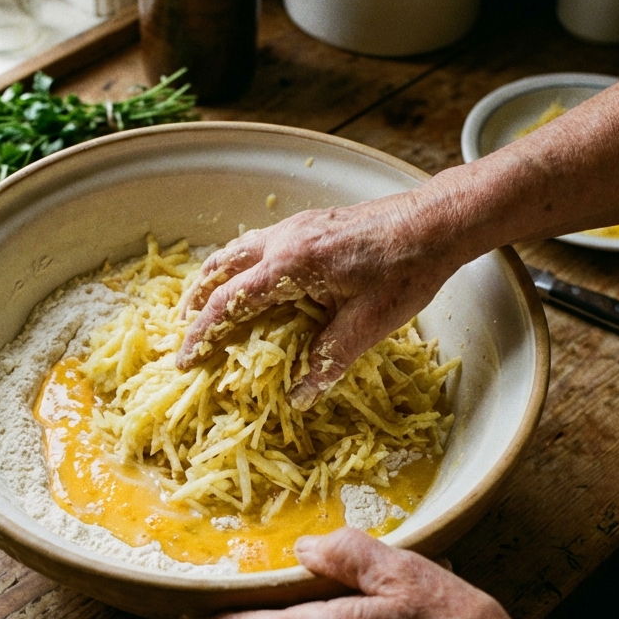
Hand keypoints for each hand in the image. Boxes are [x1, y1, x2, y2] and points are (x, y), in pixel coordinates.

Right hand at [174, 192, 473, 409]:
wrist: (435, 222)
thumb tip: (299, 397)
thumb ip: (329, 359)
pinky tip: (252, 281)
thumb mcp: (369, 323)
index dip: (204, 333)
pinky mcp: (310, 224)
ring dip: (215, 278)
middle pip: (220, 268)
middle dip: (196, 300)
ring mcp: (295, 227)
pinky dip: (240, 264)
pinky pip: (258, 243)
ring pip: (236, 250)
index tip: (186, 359)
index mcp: (291, 265)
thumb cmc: (406, 271)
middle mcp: (284, 240)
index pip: (231, 302)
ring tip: (205, 303)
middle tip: (182, 330)